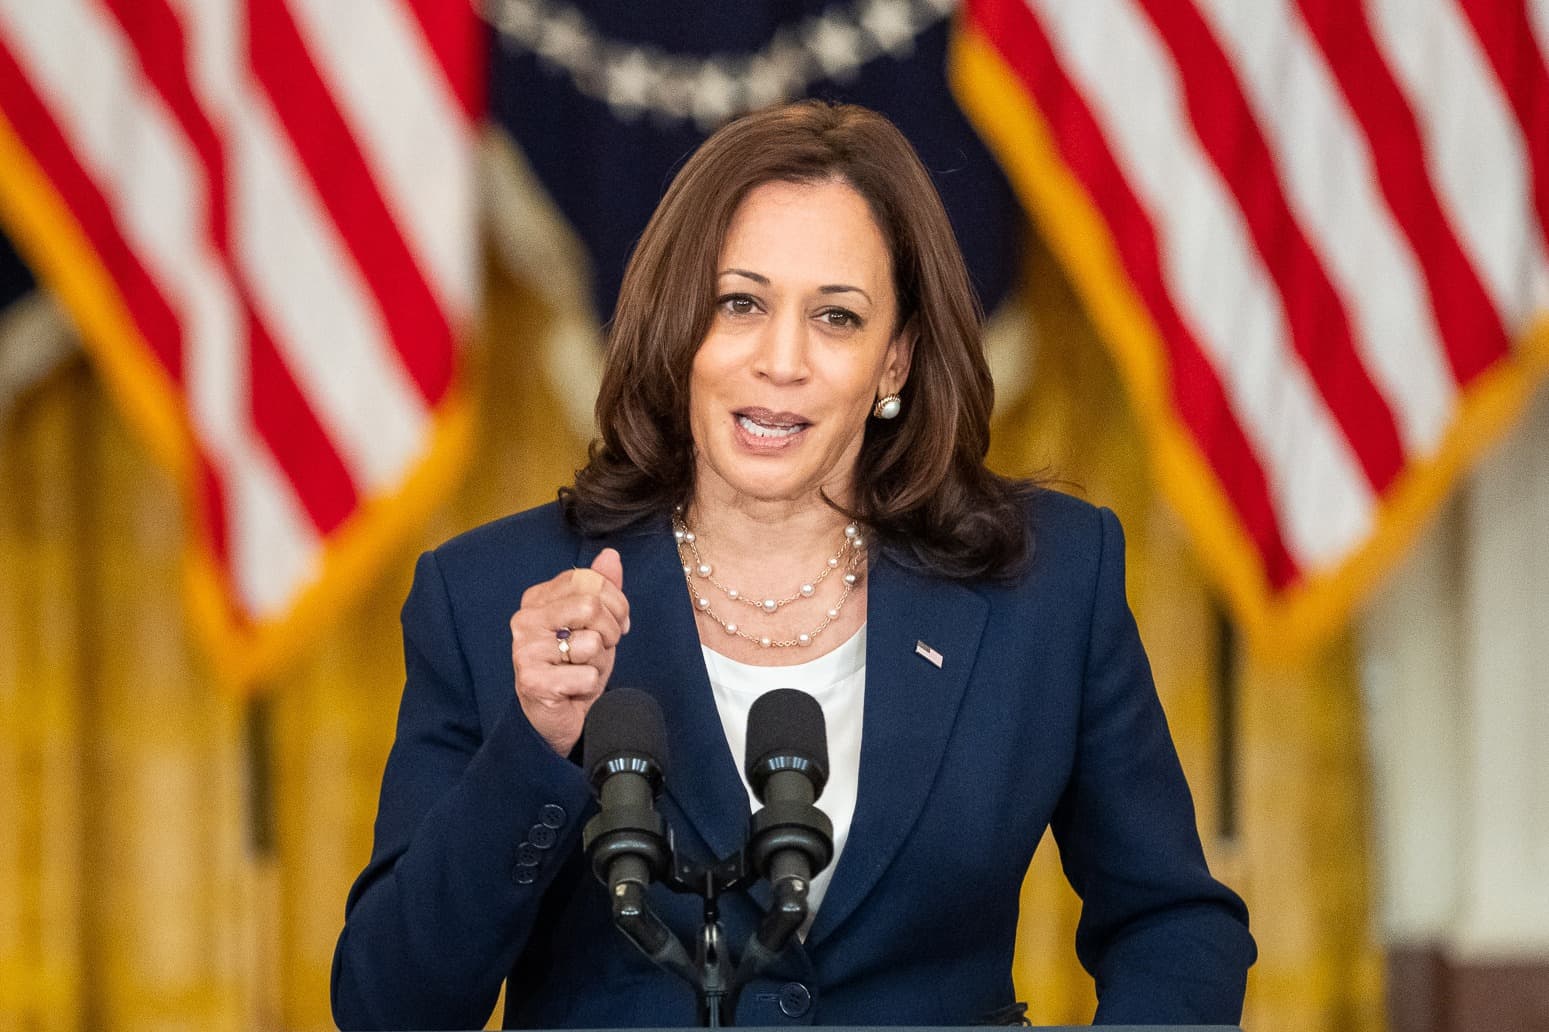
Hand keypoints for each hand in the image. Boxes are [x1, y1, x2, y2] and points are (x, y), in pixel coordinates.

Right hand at [509, 548, 629, 755]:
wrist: (562, 715)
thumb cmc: (576, 665)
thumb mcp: (596, 623)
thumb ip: (602, 588)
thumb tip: (611, 555)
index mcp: (537, 599)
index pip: (588, 580)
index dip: (615, 601)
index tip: (618, 623)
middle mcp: (524, 620)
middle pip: (590, 606)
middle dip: (611, 631)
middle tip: (603, 649)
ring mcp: (524, 651)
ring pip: (591, 642)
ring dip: (599, 661)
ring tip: (583, 669)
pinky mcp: (531, 681)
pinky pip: (587, 674)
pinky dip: (591, 685)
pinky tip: (574, 689)